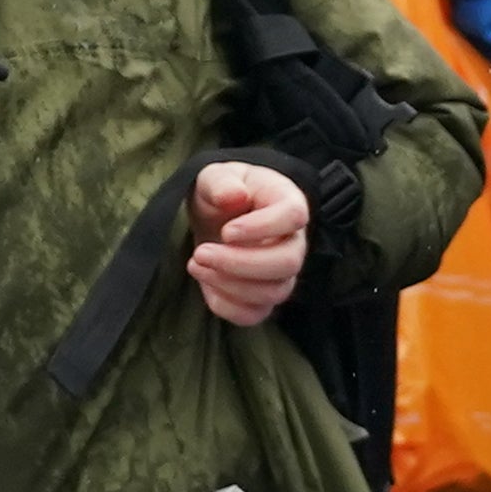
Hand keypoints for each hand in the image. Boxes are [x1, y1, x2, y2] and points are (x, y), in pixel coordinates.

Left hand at [186, 163, 313, 324]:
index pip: (293, 217)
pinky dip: (227, 306)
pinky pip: (255, 314)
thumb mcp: (215, 176)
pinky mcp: (262, 296)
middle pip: (288, 263)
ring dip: (230, 284)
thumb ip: (221, 182)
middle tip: (201, 253)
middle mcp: (294, 242)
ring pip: (273, 292)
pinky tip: (206, 284)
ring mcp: (282, 274)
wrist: (216, 217)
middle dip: (240, 263)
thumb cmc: (221, 192)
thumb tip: (234, 197)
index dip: (262, 228)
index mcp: (288, 204)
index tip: (226, 232)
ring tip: (196, 264)